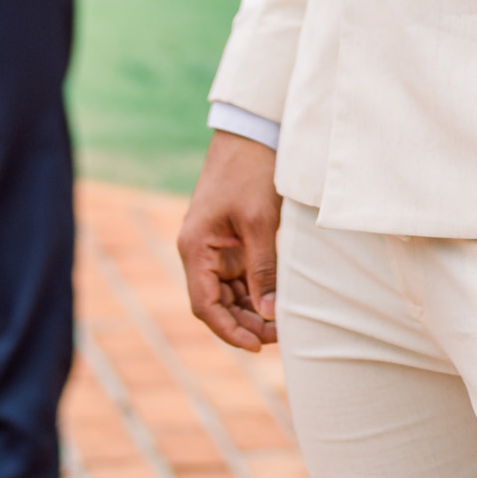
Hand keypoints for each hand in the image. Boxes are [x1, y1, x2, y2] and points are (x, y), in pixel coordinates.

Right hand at [178, 131, 281, 350]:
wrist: (253, 131)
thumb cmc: (251, 171)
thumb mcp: (260, 222)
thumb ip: (263, 270)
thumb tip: (270, 315)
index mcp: (195, 247)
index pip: (205, 305)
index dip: (229, 330)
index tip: (257, 345)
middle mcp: (199, 251)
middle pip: (216, 303)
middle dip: (245, 323)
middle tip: (279, 335)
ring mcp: (214, 246)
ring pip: (228, 293)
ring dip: (251, 310)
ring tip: (281, 323)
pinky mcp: (230, 239)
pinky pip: (238, 276)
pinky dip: (255, 291)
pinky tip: (276, 301)